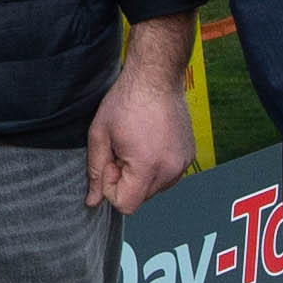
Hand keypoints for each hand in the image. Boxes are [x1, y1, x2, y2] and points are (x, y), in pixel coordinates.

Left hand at [89, 57, 195, 216]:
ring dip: (141, 175)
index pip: (126, 204)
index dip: (111, 186)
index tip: (111, 161)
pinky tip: (149, 143)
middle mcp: (170, 169)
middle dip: (126, 180)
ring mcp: (183, 163)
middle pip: (140, 198)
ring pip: (154, 189)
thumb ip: (95, 171)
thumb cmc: (127, 101)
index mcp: (147, 166)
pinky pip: (168, 176)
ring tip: (136, 145)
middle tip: (122, 149)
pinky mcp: (189, 156)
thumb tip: (92, 201)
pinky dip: (156, 167)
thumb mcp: (100, 135)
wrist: (156, 77)